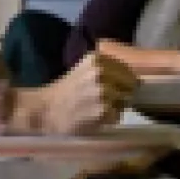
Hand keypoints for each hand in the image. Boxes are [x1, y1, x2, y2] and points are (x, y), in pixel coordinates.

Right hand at [12, 53, 136, 135]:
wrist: (45, 111)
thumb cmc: (65, 92)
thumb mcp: (84, 70)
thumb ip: (106, 70)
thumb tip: (135, 80)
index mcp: (97, 59)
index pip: (127, 70)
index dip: (125, 82)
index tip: (116, 89)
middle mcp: (101, 71)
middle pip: (130, 85)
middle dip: (123, 94)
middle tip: (106, 102)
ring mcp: (103, 90)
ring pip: (125, 101)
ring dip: (116, 108)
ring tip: (98, 110)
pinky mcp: (103, 109)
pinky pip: (117, 116)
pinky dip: (109, 120)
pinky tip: (94, 118)